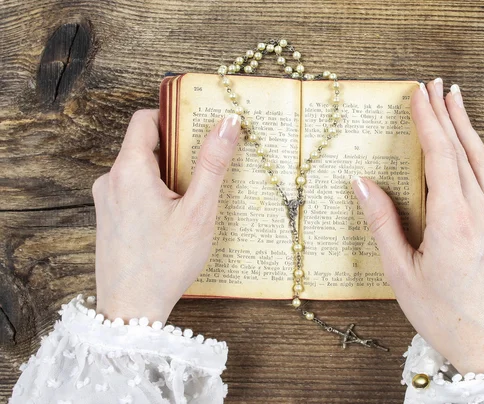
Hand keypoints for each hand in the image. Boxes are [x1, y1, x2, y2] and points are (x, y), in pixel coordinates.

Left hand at [92, 110, 240, 322]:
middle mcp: (110, 181)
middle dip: (177, 150)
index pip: (145, 120)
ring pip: (140, 170)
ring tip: (194, 198)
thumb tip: (228, 124)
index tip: (199, 126)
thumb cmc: (165, 263)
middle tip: (206, 167)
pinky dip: (156, 192)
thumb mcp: (198, 212)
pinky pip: (133, 191)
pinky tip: (176, 218)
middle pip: (144, 145)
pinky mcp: (109, 218)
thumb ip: (212, 165)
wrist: (131, 309)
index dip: (173, 117)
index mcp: (128, 171)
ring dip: (168, 174)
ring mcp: (107, 201)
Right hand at [351, 79, 483, 373]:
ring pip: (481, 160)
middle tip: (436, 85)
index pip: (441, 156)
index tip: (419, 94)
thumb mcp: (400, 273)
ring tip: (455, 101)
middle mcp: (479, 212)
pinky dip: (475, 151)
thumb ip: (382, 224)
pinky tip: (468, 146)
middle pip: (464, 150)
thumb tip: (362, 184)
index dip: (429, 121)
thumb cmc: (443, 315)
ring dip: (466, 127)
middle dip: (447, 113)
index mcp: (452, 222)